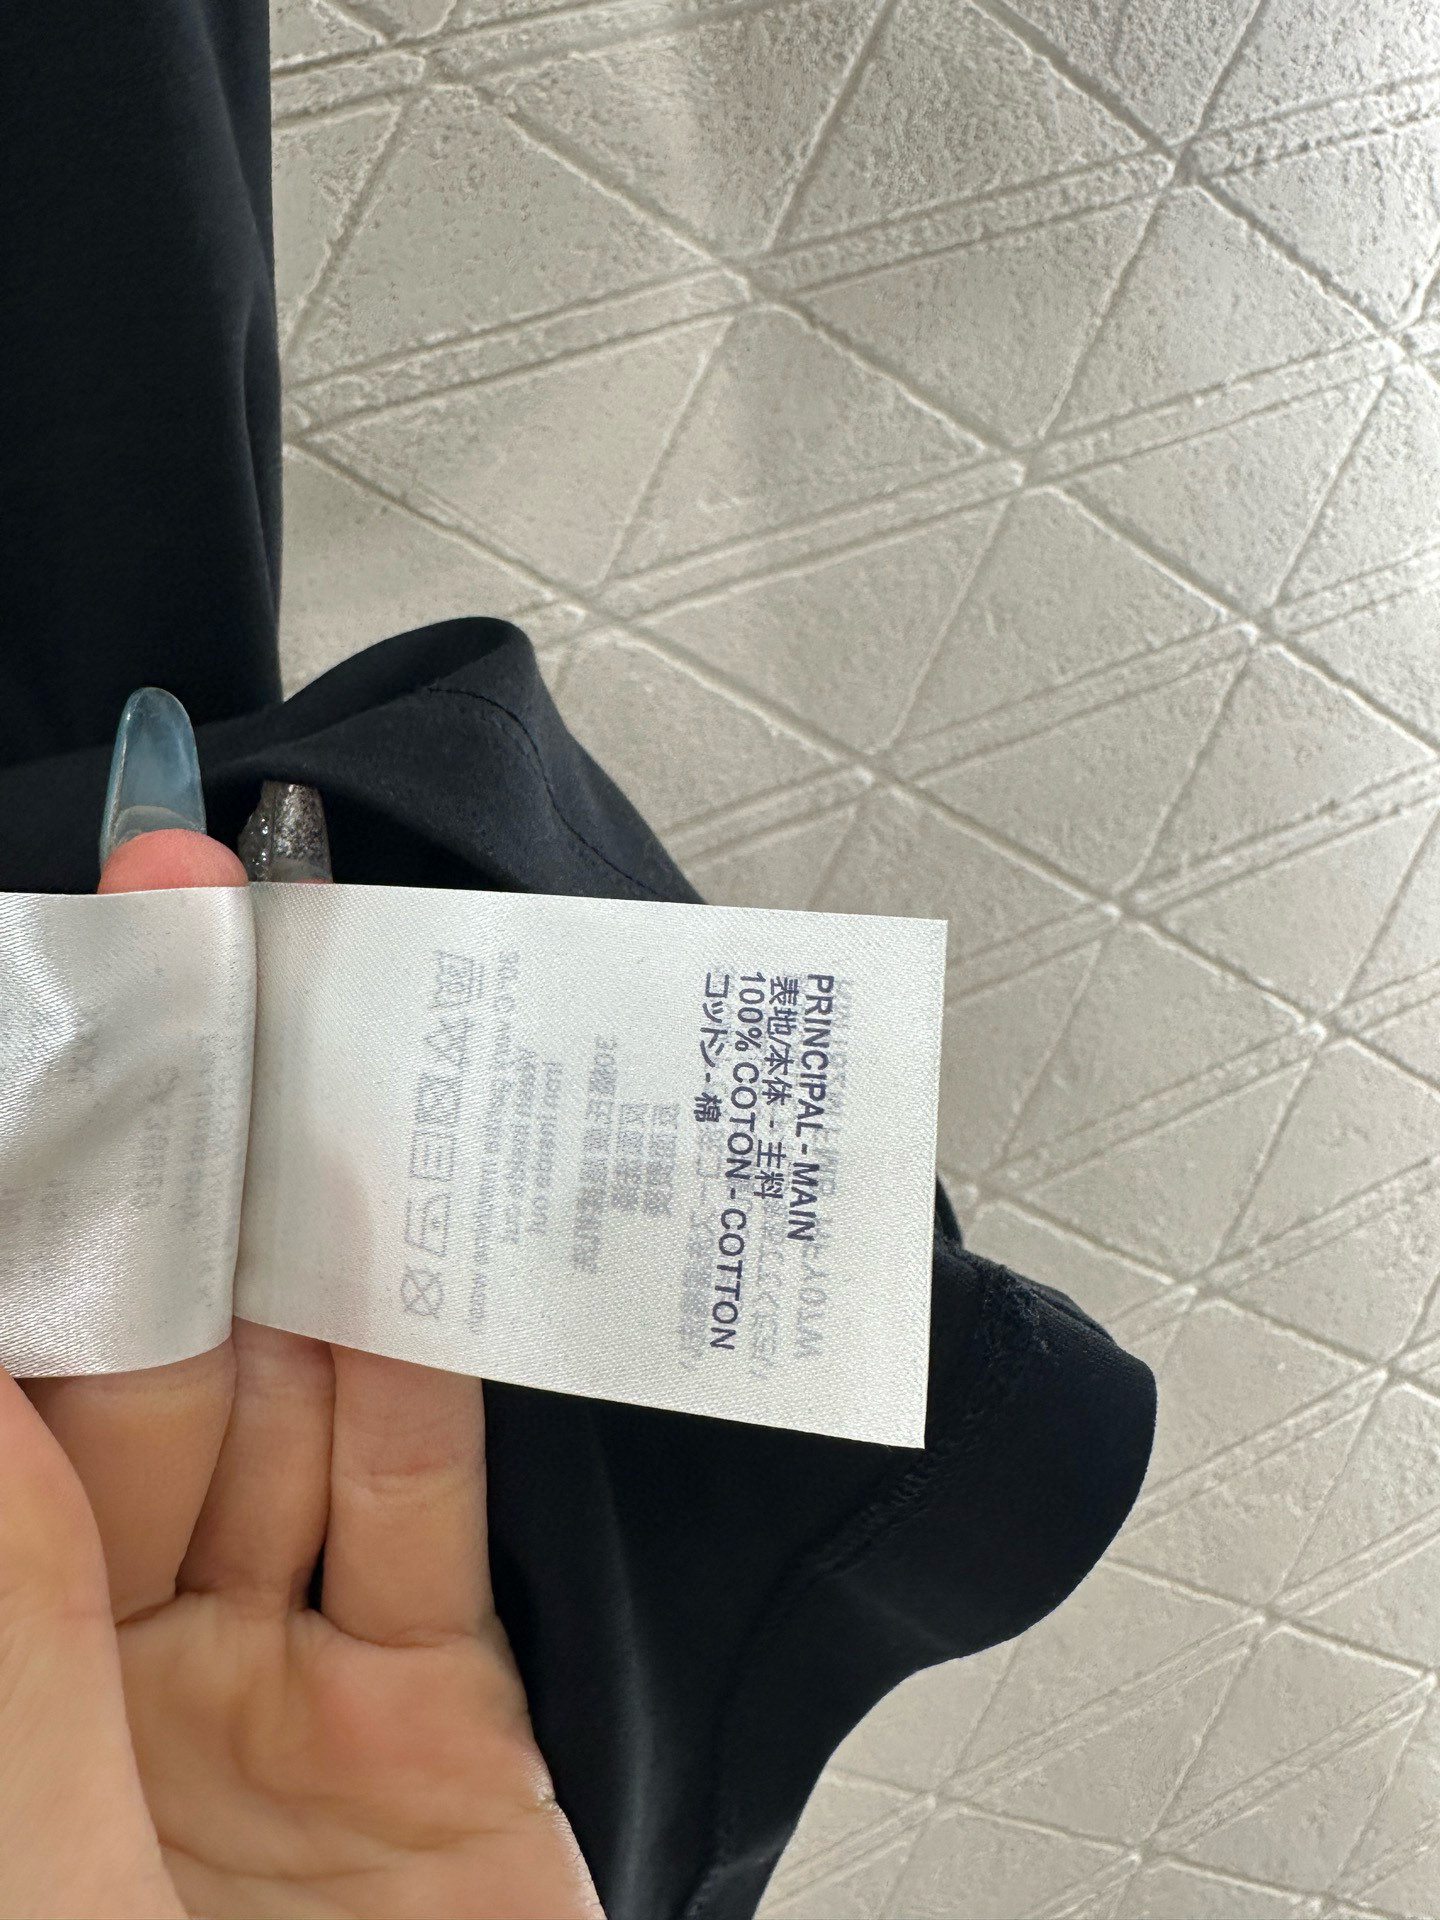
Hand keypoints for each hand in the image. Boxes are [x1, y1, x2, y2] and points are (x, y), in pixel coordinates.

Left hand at [9, 827, 601, 1918]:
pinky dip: (429, 1381)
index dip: (9, 1236)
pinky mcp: (427, 1729)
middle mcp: (80, 1688)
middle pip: (111, 1393)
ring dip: (296, 1250)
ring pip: (272, 1425)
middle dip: (144, 1192)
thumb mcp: (48, 1897)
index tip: (23, 1051)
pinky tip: (415, 1250)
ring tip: (309, 1058)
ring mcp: (253, 1706)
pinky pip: (418, 1517)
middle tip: (168, 984)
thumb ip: (10, 1641)